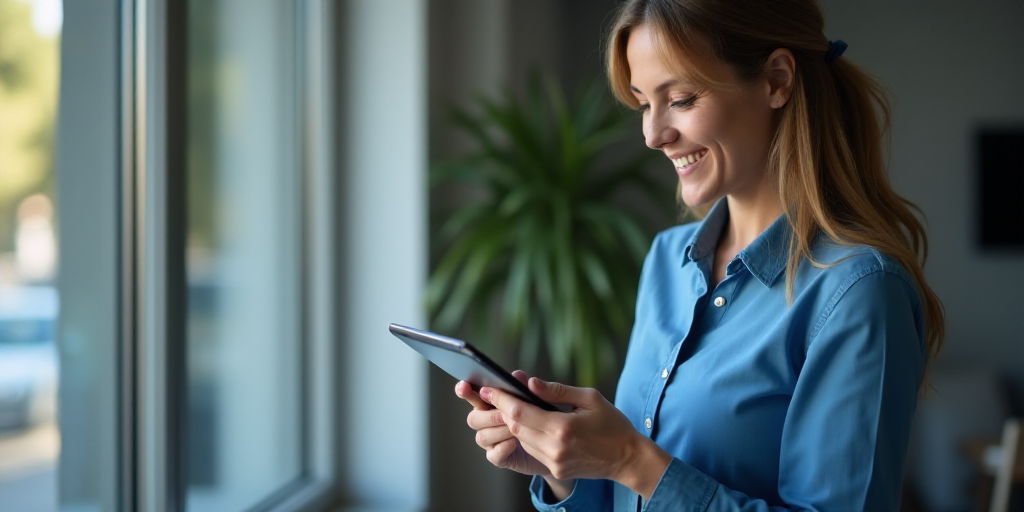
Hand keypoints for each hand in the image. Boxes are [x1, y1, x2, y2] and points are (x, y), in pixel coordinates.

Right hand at [454, 370, 550, 475]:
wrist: (556, 444)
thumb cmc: (546, 417)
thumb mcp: (542, 398)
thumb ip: (527, 386)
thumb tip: (517, 375)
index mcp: (492, 402)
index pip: (472, 394)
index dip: (464, 391)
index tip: (464, 386)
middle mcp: (488, 421)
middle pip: (473, 418)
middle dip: (489, 416)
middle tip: (505, 414)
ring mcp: (493, 441)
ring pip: (482, 437)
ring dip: (499, 431)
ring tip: (516, 429)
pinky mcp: (501, 458)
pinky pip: (493, 455)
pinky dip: (503, 447)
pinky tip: (516, 442)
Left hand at [480, 377, 671, 499]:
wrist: (627, 458)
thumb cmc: (612, 423)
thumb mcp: (589, 398)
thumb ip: (557, 390)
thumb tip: (529, 382)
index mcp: (563, 427)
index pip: (519, 413)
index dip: (500, 399)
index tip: (488, 388)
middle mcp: (555, 448)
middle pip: (515, 427)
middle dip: (504, 410)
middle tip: (497, 394)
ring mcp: (554, 462)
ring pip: (521, 439)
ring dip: (515, 424)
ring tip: (515, 407)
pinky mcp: (556, 470)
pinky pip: (532, 450)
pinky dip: (528, 436)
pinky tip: (533, 425)